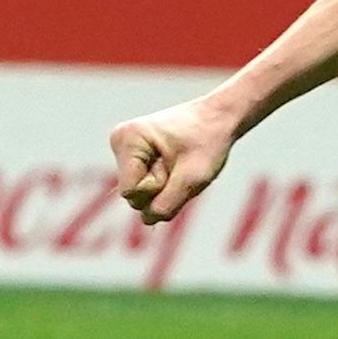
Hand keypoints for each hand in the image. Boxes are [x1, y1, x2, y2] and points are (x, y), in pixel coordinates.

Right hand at [110, 94, 241, 225]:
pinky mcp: (134, 157)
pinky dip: (165, 183)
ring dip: (166, 187)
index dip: (159, 188)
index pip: (131, 193)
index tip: (177, 165)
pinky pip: (146, 187)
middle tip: (182, 164)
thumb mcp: (194, 178)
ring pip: (140, 194)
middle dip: (162, 188)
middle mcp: (119, 143)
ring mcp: (125, 150)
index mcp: (127, 140)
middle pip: (133, 196)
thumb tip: (147, 221)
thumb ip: (168, 204)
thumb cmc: (209, 142)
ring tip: (180, 164)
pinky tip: (176, 165)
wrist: (218, 117)